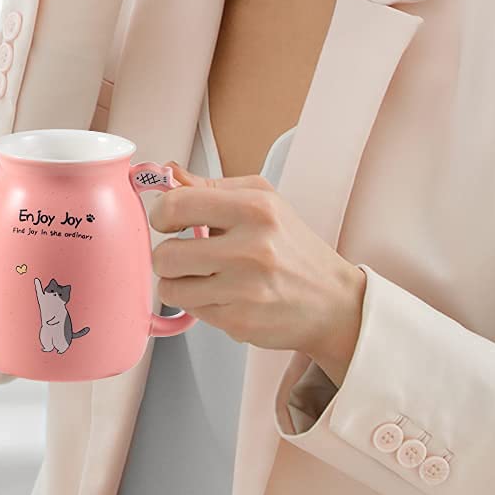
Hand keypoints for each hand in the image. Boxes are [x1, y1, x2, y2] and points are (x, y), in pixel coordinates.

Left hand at [149, 160, 366, 380]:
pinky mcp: (240, 321)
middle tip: (187, 255)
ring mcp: (245, 288)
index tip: (167, 221)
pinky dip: (201, 303)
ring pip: (170, 287)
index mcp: (255, 208)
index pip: (176, 204)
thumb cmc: (293, 248)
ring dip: (179, 283)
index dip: (161, 214)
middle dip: (168, 255)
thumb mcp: (263, 200)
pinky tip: (226, 295)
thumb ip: (211, 187)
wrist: (333, 302)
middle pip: (165, 254)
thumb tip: (168, 173)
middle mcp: (251, 248)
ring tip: (204, 276)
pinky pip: (192, 310)